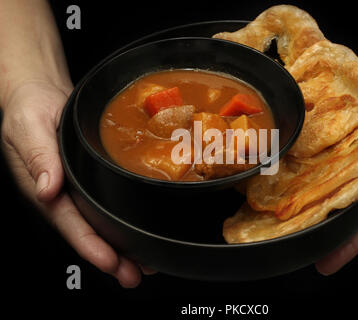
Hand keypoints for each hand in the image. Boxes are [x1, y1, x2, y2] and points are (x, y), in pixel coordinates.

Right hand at [1, 80, 148, 286]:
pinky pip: (104, 206)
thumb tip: (47, 189)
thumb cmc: (30, 108)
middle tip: (136, 275)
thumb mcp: (29, 127)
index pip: (70, 225)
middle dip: (112, 257)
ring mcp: (74, 190)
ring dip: (121, 246)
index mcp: (44, 187)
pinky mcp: (86, 181)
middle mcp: (61, 194)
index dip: (91, 246)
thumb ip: (38, 157)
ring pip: (99, 224)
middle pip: (88, 233)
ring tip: (145, 264)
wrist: (39, 95)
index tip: (112, 263)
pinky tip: (138, 232)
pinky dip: (121, 222)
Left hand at [315, 77, 357, 273]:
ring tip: (299, 228)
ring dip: (323, 213)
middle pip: (354, 218)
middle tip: (306, 251)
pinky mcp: (351, 154)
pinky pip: (335, 173)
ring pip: (342, 198)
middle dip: (332, 236)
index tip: (327, 262)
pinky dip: (320, 183)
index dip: (351, 246)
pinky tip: (302, 190)